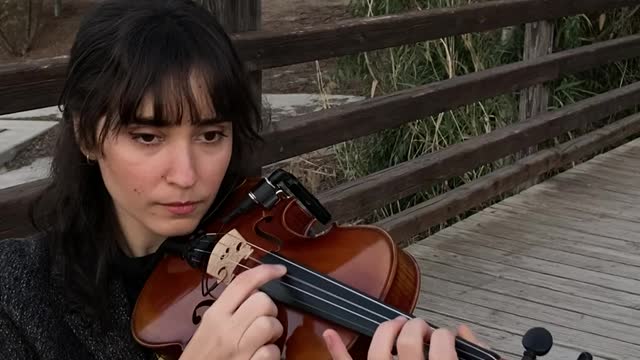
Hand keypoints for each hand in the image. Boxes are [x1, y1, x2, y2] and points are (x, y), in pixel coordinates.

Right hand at [179, 264, 286, 359]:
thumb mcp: (208, 327)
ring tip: (264, 338)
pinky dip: (272, 354)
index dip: (265, 271)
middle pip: (262, 301)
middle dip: (270, 309)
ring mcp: (238, 350)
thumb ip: (228, 309)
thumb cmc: (202, 356)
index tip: (279, 270)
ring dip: (274, 331)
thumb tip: (255, 293)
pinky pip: (272, 352)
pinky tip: (261, 355)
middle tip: (263, 319)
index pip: (242, 283)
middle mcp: (226, 330)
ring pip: (270, 324)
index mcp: (215, 315)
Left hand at [322, 317, 484, 359]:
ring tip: (398, 327)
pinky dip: (337, 351)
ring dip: (387, 331)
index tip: (447, 337)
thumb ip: (482, 356)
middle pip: (409, 340)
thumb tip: (464, 331)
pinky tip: (330, 334)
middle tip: (423, 330)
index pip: (442, 343)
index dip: (445, 335)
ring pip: (380, 349)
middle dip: (418, 328)